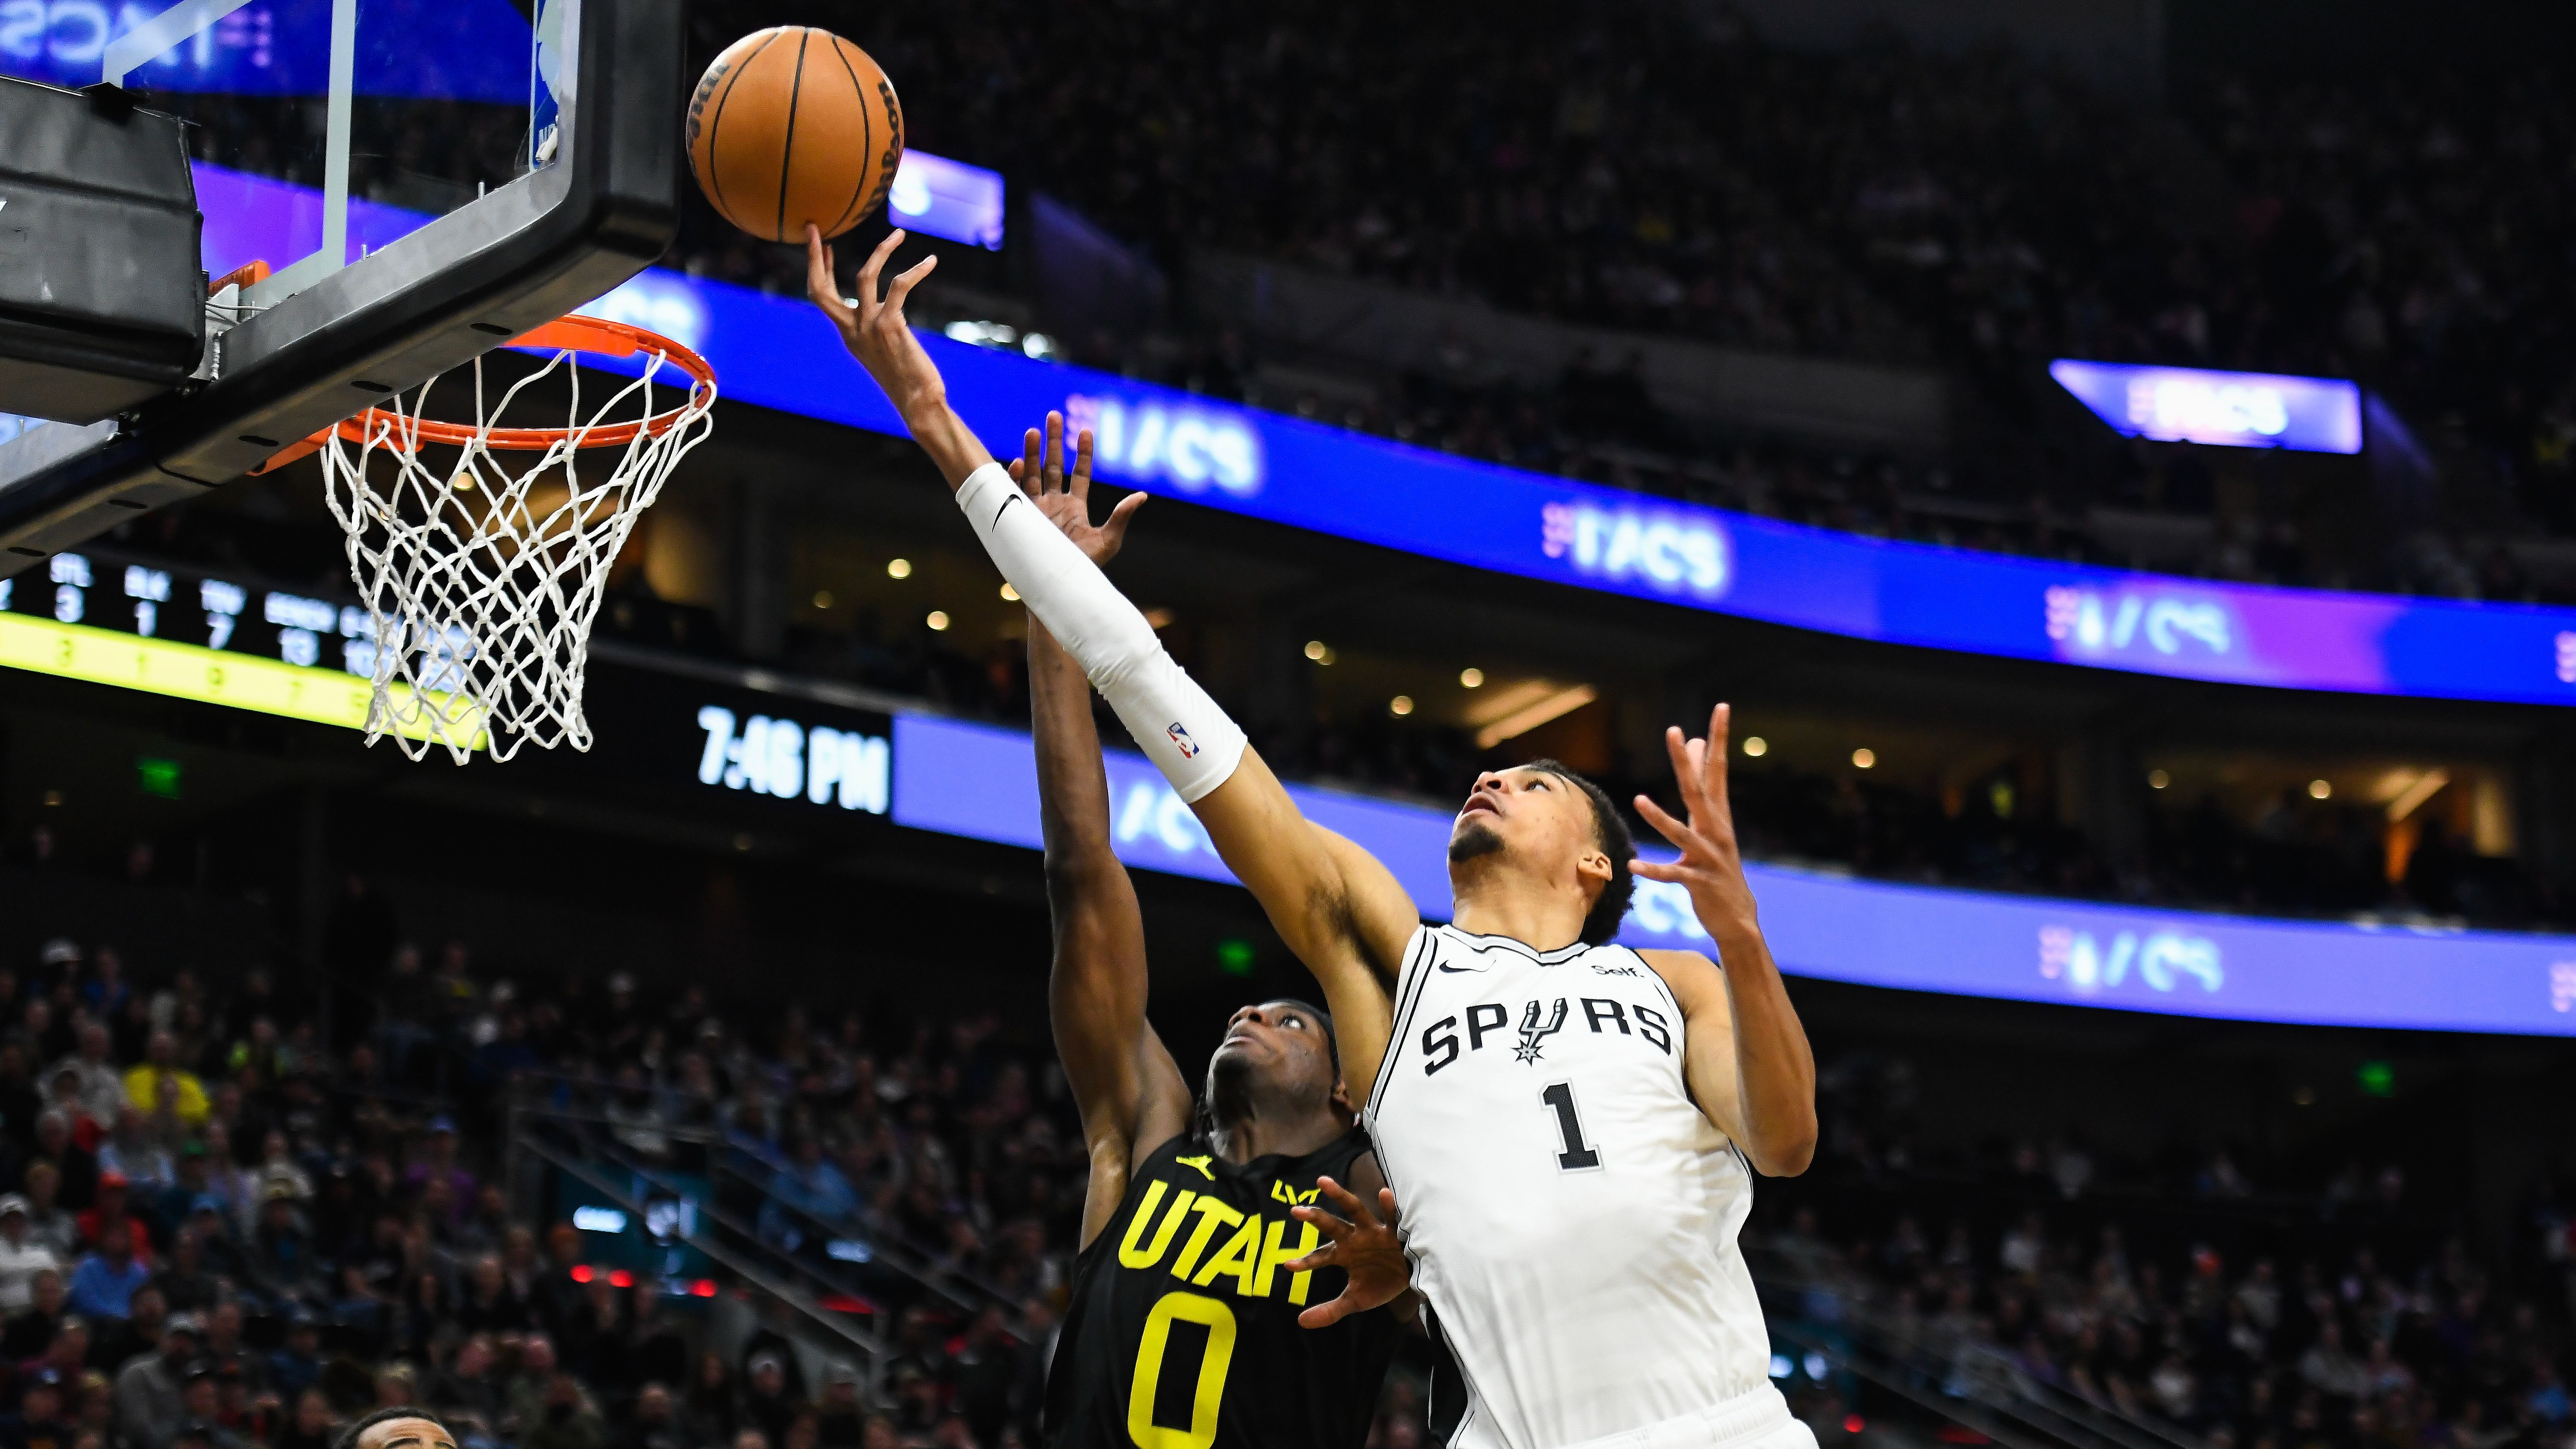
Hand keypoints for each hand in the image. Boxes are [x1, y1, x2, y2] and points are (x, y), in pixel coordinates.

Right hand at [806, 224, 943, 422]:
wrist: (919, 403)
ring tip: (898, 233)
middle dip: (816, 256)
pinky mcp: (890, 325)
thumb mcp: (883, 353)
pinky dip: (916, 270)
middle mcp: (852, 330)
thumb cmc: (909, 381)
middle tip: (817, 229)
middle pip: (820, 288)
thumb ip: (875, 332)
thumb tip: (882, 314)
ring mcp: (869, 327)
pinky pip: (899, 286)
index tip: (825, 245)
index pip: (822, 297)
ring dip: (880, 250)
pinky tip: (931, 261)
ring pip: (864, 276)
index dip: (821, 269)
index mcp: (848, 335)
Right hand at [1009, 410, 1145, 565]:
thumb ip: (1121, 516)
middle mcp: (1055, 503)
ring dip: (1033, 452)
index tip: (1086, 431)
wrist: (1059, 588)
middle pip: (1053, 465)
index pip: (1081, 472)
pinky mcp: (1021, 518)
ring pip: (1033, 474)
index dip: (1083, 452)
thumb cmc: (1085, 568)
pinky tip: (1017, 462)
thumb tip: (1142, 496)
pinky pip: (1015, 493)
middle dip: (1053, 441)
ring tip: (1034, 430)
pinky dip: (1015, 478)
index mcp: (1075, 506)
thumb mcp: (1108, 541)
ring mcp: (1036, 509)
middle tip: (1053, 415)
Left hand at [1283, 1176, 1406, 1327]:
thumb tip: (1300, 1322)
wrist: (1413, 1280)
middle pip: (1331, 1226)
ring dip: (1339, 1196)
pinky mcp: (1395, 1230)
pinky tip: (1383, 1192)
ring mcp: (1373, 1231)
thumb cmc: (1381, 1283)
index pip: (1320, 1257)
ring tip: (1322, 1183)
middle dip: (1314, 1218)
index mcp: (1343, 1254)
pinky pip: (1391, 1217)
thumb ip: (1330, 1310)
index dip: (1305, 1261)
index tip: (1287, 1266)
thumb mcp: (1355, 1300)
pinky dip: (1388, 1206)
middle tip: (1295, 1211)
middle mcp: (1355, 1238)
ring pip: (1354, 1210)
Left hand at [1633, 703, 1760, 940]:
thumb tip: (1694, 744)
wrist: (1738, 917)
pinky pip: (1674, 874)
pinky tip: (1634, 865)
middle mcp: (1716, 830)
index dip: (1719, 738)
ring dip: (1660, 818)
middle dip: (1685, 761)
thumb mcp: (1711, 823)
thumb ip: (1702, 784)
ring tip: (1639, 800)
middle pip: (1698, 790)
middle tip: (1674, 731)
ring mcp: (1709, 857)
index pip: (1717, 769)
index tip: (1721, 707)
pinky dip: (1654, 871)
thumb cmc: (1718, 865)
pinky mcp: (1700, 882)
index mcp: (1717, 814)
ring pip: (1683, 833)